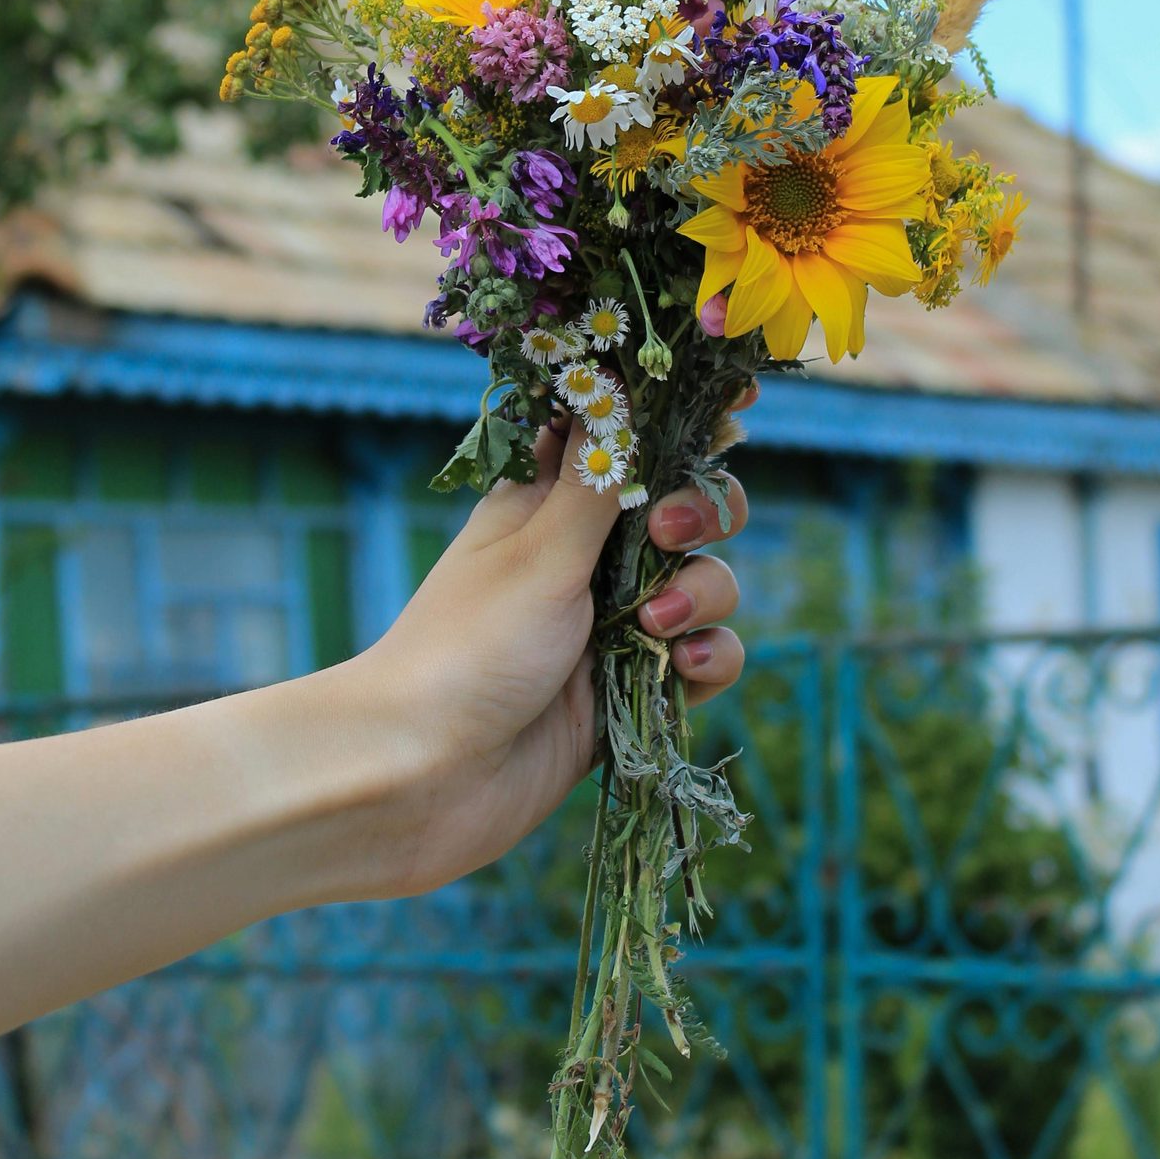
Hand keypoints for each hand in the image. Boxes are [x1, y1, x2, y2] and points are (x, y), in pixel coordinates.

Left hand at [356, 421, 747, 895]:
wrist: (424, 778)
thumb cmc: (467, 647)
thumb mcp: (539, 549)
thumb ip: (599, 476)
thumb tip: (616, 380)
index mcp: (550, 503)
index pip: (628, 441)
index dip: (682, 423)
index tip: (735, 404)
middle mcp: (586, 557)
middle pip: (685, 510)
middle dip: (702, 515)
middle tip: (669, 535)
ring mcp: (611, 626)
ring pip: (704, 584)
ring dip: (702, 594)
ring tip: (656, 624)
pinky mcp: (630, 692)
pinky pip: (702, 660)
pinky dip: (708, 660)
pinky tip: (683, 672)